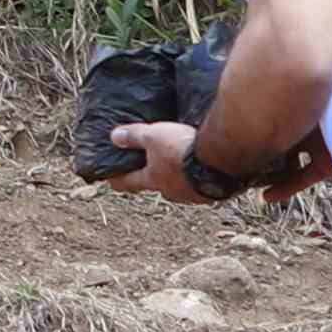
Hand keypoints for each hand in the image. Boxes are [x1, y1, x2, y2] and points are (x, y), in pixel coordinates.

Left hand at [102, 118, 315, 201]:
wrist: (221, 160)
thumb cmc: (183, 149)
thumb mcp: (154, 135)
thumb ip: (134, 137)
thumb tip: (113, 137)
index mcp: (154, 180)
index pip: (129, 183)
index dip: (117, 179)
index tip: (109, 178)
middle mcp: (172, 192)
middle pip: (156, 185)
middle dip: (153, 176)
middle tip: (151, 164)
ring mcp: (193, 195)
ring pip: (180, 186)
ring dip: (179, 177)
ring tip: (181, 164)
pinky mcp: (213, 192)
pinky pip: (201, 185)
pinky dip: (199, 177)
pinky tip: (204, 168)